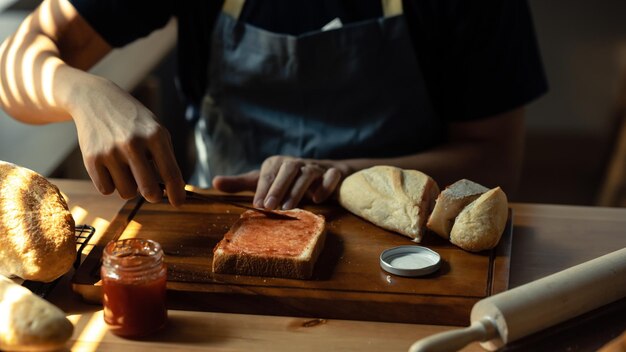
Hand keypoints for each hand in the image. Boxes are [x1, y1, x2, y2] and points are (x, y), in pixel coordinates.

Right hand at [69, 76, 185, 205]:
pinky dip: (111, 184)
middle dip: (154, 196)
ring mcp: (110, 152)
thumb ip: (166, 156)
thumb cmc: (132, 120)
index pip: (170, 173)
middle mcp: (133, 144)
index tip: (178, 203)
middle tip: (152, 193)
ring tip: (128, 170)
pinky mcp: (91, 159)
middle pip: (148, 190)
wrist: (95, 100)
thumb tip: (173, 190)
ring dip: (130, 188)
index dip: (177, 193)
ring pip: (127, 193)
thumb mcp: (155, 130)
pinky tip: (111, 168)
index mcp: (154, 136)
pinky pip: (106, 190)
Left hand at [212, 156, 347, 209]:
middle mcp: (296, 163)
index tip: (257, 205)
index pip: (268, 172)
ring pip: (308, 173)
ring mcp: (315, 167)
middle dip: (278, 187)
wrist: (323, 173)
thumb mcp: (263, 181)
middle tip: (269, 207)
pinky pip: (331, 176)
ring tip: (289, 208)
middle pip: (288, 169)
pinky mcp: (332, 173)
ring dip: (298, 189)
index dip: (263, 188)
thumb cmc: (287, 180)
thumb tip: (214, 182)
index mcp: (278, 163)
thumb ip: (241, 183)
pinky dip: (326, 185)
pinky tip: (319, 199)